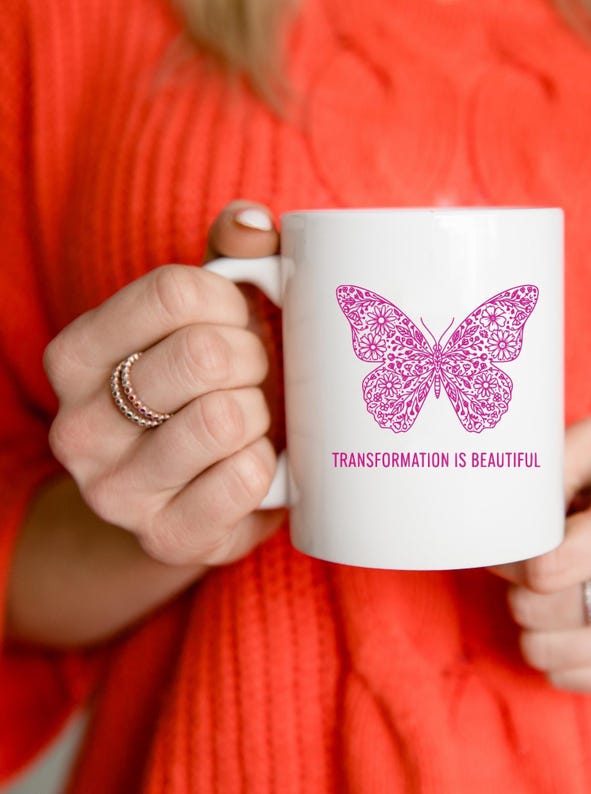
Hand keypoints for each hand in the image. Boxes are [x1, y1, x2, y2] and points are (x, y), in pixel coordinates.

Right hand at [45, 201, 285, 566]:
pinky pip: (243, 479)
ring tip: (251, 420)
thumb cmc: (207, 389)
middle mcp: (79, 425)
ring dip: (260, 412)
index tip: (241, 323)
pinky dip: (267, 464)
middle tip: (252, 376)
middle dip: (252, 359)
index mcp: (78, 355)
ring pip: (223, 417)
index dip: (233, 302)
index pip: (175, 292)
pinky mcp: (166, 536)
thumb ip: (230, 259)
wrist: (193, 494)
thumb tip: (251, 222)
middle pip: (203, 354)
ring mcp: (115, 490)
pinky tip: (254, 465)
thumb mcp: (209, 318)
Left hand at [491, 416, 590, 695]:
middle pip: (538, 609)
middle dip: (516, 585)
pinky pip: (565, 677)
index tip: (515, 537)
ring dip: (532, 620)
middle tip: (532, 561)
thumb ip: (550, 459)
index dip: (512, 553)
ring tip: (555, 587)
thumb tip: (505, 501)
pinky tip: (579, 616)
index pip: (549, 565)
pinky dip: (556, 649)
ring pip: (544, 650)